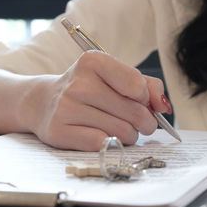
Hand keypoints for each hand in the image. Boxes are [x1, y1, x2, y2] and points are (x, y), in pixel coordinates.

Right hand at [20, 51, 170, 150]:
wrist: (44, 102)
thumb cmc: (90, 89)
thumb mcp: (116, 77)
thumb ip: (148, 86)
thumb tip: (163, 106)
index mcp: (93, 62)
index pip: (138, 86)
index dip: (146, 99)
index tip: (139, 100)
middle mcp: (78, 83)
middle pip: (135, 113)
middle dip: (144, 122)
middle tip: (138, 122)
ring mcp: (66, 108)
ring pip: (122, 132)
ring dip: (129, 135)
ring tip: (119, 128)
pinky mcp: (59, 132)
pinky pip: (103, 144)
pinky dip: (110, 144)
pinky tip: (102, 136)